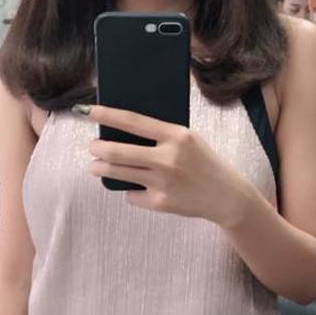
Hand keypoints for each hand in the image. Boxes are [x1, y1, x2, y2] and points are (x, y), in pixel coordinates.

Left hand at [84, 105, 254, 227]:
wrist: (226, 195)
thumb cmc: (204, 161)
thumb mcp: (188, 139)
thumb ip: (161, 134)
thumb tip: (122, 130)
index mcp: (176, 135)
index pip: (133, 121)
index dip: (108, 116)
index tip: (89, 112)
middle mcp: (168, 158)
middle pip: (117, 151)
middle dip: (97, 148)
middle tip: (92, 146)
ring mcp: (163, 182)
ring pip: (117, 173)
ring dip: (100, 168)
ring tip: (96, 166)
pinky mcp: (160, 203)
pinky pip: (132, 195)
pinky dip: (131, 190)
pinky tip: (138, 187)